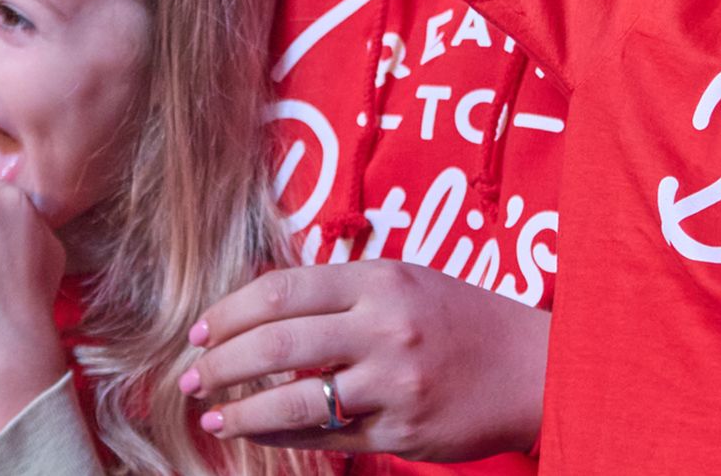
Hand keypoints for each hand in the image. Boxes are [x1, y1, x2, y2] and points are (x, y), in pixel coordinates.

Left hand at [181, 261, 549, 459]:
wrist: (532, 368)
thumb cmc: (460, 320)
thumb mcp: (405, 282)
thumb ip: (341, 291)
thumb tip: (260, 309)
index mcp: (379, 281)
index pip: (281, 292)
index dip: (228, 313)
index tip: (198, 331)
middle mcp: (383, 328)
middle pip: (276, 345)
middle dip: (219, 363)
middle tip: (188, 375)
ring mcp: (393, 384)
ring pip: (293, 402)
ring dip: (240, 410)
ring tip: (212, 413)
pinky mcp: (400, 432)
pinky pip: (326, 437)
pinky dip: (282, 437)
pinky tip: (258, 433)